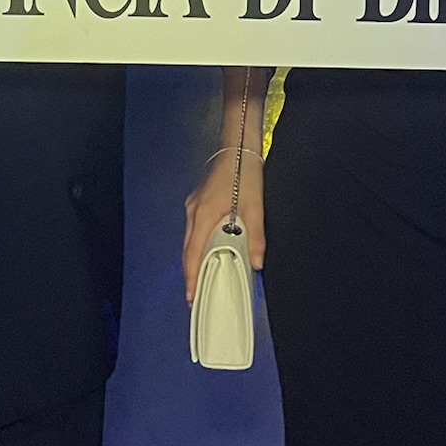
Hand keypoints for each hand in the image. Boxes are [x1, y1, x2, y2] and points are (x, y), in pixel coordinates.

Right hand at [183, 149, 263, 302]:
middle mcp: (193, 212)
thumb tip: (257, 263)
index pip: (193, 253)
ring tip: (201, 279)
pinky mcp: (197, 201)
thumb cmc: (245, 175)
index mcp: (204, 215)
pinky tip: (207, 252)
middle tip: (197, 295)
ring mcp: (193, 205)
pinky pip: (194, 229)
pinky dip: (197, 245)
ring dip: (194, 259)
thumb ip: (255, 236)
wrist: (238, 148)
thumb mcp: (255, 206)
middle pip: (188, 249)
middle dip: (191, 273)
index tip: (191, 297)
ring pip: (190, 239)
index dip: (191, 277)